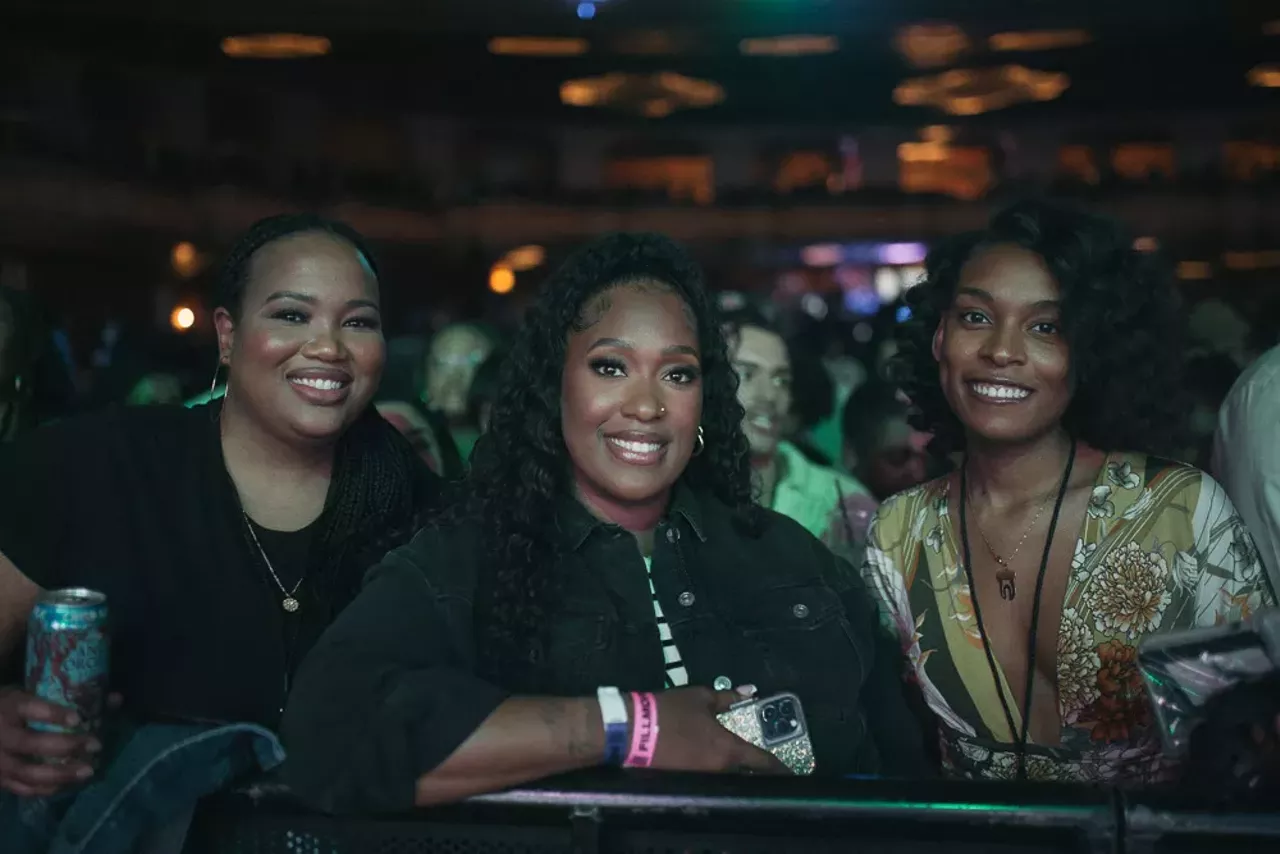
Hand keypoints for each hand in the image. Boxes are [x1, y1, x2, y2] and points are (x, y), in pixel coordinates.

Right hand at [0, 686, 102, 797]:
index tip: (78, 719)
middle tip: (96, 745)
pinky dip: (48, 789)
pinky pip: (24, 789)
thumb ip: (70, 697)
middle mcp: (1, 736)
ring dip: (61, 774)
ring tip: (88, 771)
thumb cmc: (13, 709)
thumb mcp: (31, 694)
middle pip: (32, 743)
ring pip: (28, 772)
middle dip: (66, 746)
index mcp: (9, 707)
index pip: (29, 708)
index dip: (52, 714)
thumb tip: (116, 699)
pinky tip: (69, 784)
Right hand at [648, 687, 791, 774]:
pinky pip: (710, 774)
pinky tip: (712, 756)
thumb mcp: (701, 697)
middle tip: (764, 760)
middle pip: (744, 771)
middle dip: (754, 766)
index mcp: (727, 749)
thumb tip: (749, 691)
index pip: (761, 762)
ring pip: (727, 774)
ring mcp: (702, 776)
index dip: (780, 767)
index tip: (794, 773)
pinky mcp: (686, 778)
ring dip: (734, 766)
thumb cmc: (670, 710)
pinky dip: (716, 767)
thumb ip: (727, 698)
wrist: (632, 730)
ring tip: (740, 756)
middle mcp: (719, 768)